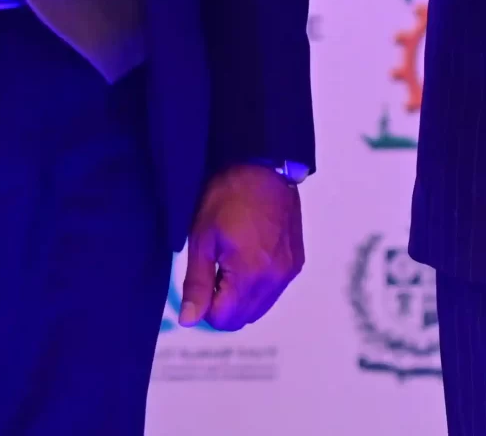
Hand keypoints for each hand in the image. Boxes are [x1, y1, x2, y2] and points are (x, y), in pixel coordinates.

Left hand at [180, 163, 305, 329]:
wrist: (264, 165)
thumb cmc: (227, 197)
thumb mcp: (202, 239)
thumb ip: (197, 284)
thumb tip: (189, 320)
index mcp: (251, 275)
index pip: (224, 320)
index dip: (205, 305)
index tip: (203, 277)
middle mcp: (276, 279)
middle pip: (243, 318)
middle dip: (224, 304)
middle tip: (215, 269)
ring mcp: (290, 271)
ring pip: (260, 307)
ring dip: (242, 296)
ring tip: (232, 261)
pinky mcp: (297, 261)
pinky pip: (275, 290)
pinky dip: (259, 284)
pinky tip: (250, 255)